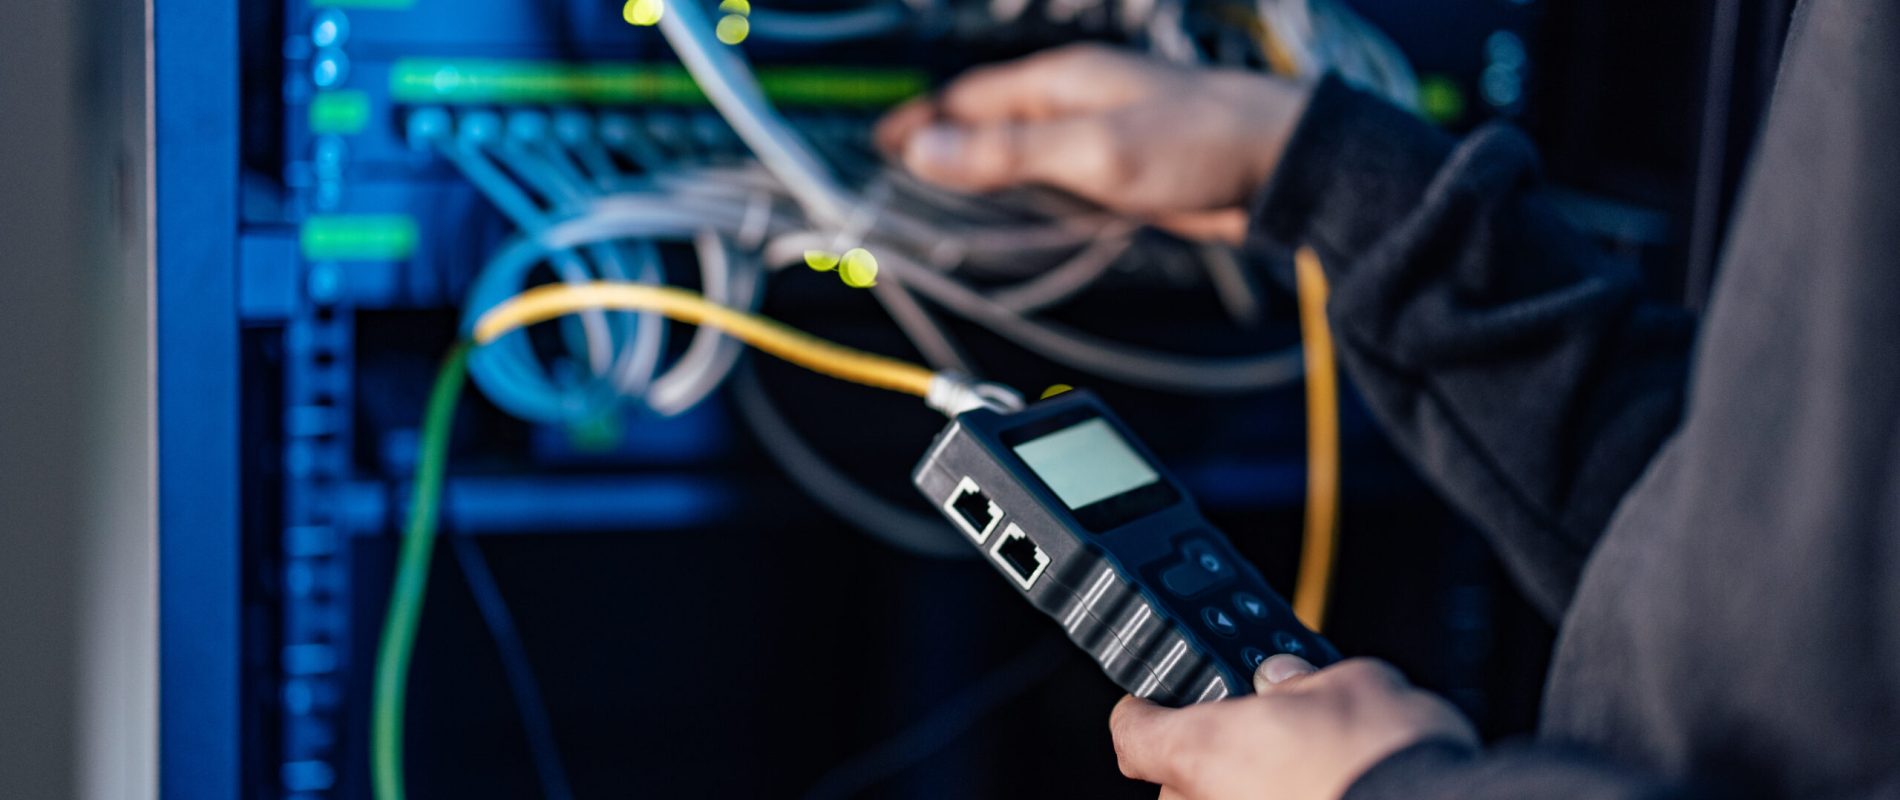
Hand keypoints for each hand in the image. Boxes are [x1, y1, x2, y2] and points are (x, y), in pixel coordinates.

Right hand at [874, 44, 1312, 242]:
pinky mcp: (1125, 166)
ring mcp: (1102, 130)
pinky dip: (1023, 189)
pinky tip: (1016, 212)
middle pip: (989, 119)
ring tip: (938, 199)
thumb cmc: (1202, 141)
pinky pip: (1055, 173)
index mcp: (1061, 79)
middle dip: (941, 143)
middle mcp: (1076, 98)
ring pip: (1021, 147)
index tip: (876, 146)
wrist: (1284, 164)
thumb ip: (1009, 152)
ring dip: (980, 168)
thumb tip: (927, 151)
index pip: (967, 97)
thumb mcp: (1094, 149)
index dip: (919, 122)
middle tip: (893, 178)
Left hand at [1109, 656, 1476, 799]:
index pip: (1135, 732)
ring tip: (1304, 764)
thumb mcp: (1348, 683)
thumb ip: (1299, 682)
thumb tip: (1284, 681)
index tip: (1152, 700)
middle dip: (1214, 757)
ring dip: (1251, 789)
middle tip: (1261, 730)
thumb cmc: (1390, 758)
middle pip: (1178, 782)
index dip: (1144, 710)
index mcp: (1205, 751)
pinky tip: (1324, 788)